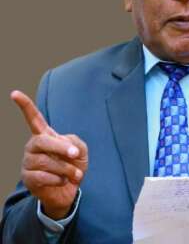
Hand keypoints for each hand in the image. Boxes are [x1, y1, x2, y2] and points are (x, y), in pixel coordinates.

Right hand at [11, 90, 87, 219]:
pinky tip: (63, 181)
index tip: (14, 93)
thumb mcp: (80, 149)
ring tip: (75, 174)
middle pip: (43, 141)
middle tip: (76, 154)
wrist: (70, 189)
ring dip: (65, 168)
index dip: (25, 105)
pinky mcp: (28, 179)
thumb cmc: (74, 165)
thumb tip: (63, 148)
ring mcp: (28, 162)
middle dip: (61, 148)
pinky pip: (42, 177)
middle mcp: (33, 146)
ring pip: (45, 161)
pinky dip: (58, 179)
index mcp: (45, 135)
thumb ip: (74, 142)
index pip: (33, 118)